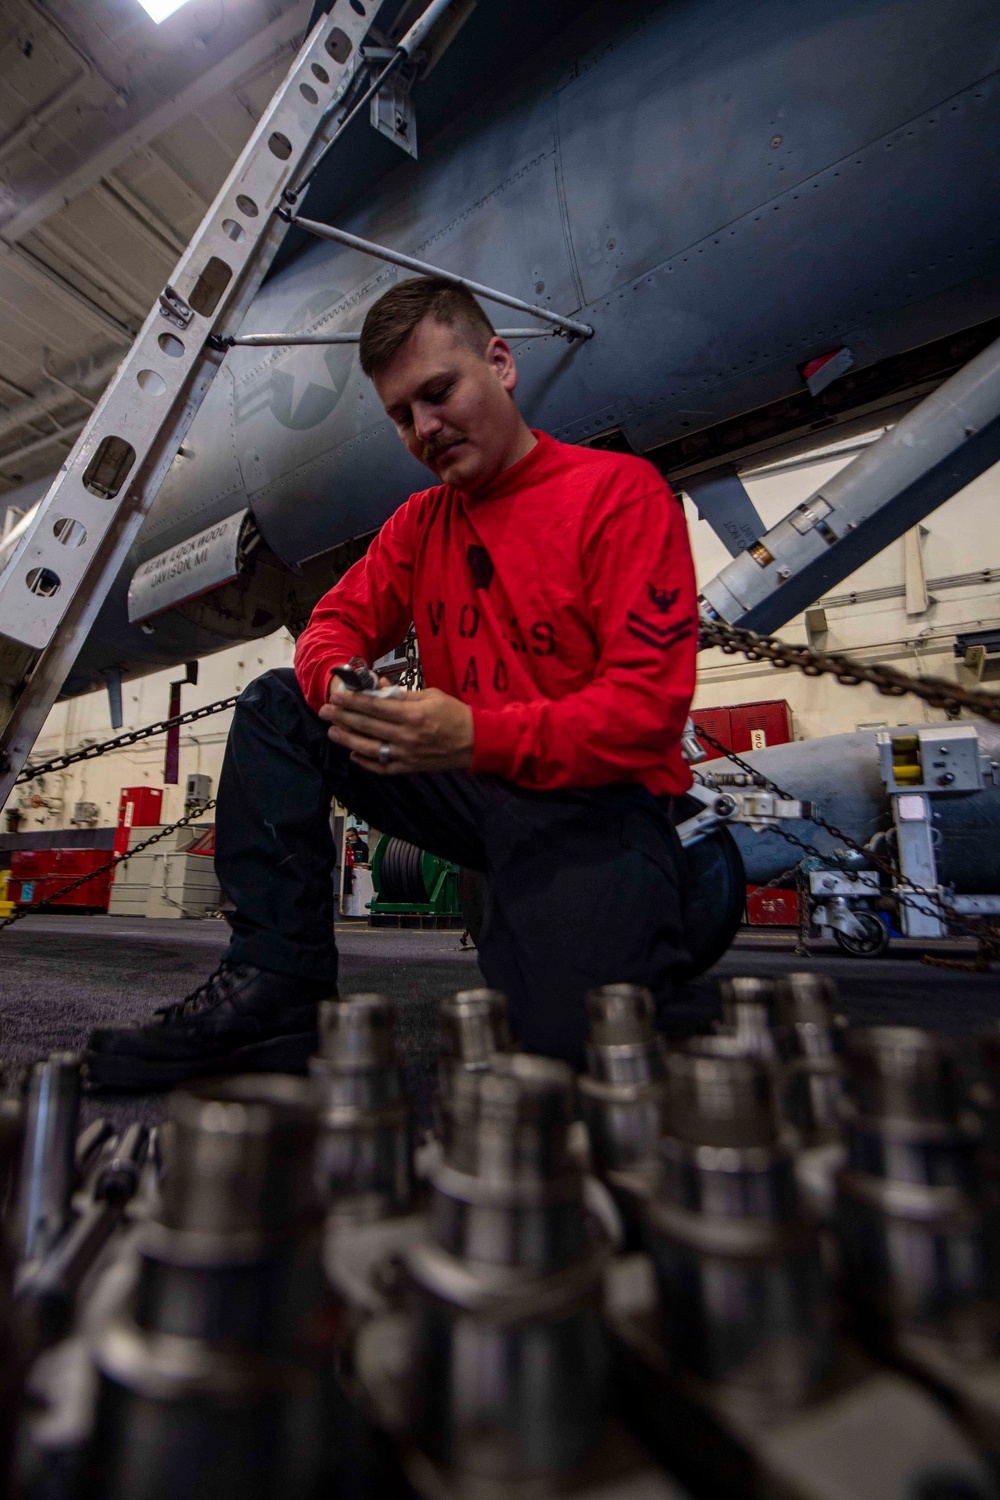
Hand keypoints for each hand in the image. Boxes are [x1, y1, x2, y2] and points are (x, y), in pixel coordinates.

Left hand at [319, 684, 473, 775]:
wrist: (475, 742)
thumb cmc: (454, 714)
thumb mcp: (430, 695)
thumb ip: (401, 693)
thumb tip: (376, 685)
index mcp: (413, 715)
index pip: (375, 707)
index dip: (353, 701)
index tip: (336, 696)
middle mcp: (406, 736)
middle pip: (367, 726)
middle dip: (343, 717)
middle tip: (325, 711)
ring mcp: (406, 755)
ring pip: (369, 749)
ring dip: (348, 739)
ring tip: (332, 732)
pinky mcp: (408, 768)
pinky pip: (381, 767)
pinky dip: (365, 762)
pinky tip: (353, 753)